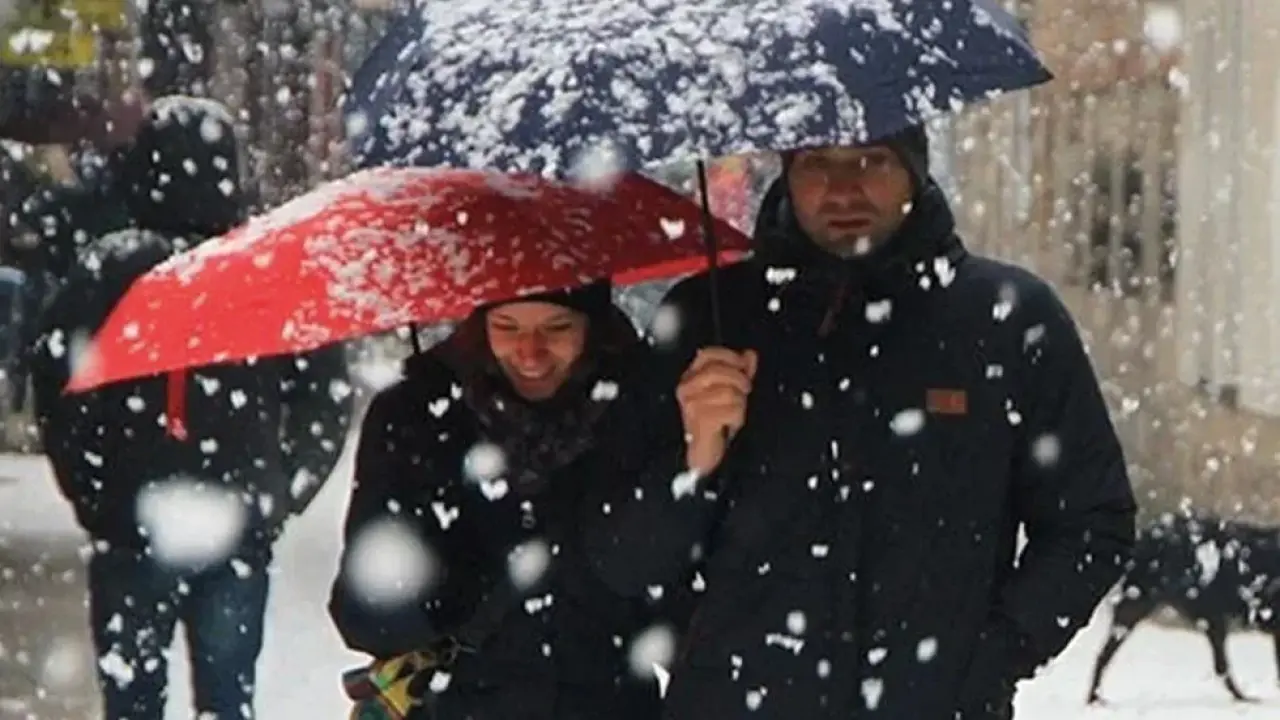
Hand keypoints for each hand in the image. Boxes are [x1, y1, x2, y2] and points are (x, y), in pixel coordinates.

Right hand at [675, 347, 756, 474]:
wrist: (704, 455)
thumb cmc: (717, 423)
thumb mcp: (730, 392)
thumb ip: (740, 372)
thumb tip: (750, 354)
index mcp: (690, 378)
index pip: (708, 354)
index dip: (729, 357)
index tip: (744, 365)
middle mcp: (686, 389)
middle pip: (719, 371)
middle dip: (739, 381)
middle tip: (745, 393)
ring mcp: (692, 404)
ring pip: (729, 391)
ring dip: (739, 404)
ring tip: (735, 414)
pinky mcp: (701, 419)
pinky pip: (732, 409)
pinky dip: (738, 418)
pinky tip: (731, 425)